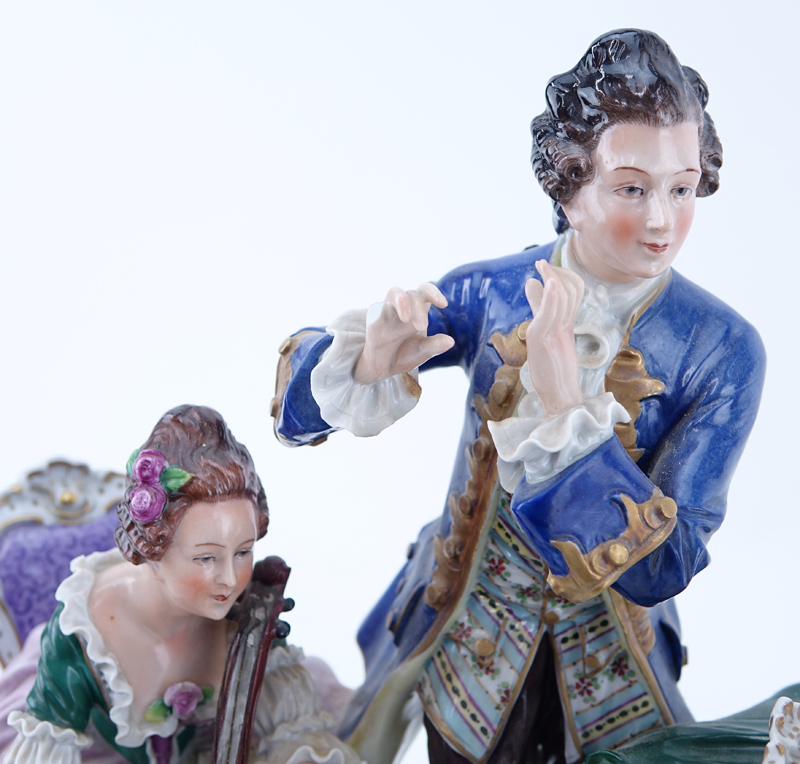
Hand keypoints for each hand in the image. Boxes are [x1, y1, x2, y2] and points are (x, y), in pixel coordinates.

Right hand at [354, 283, 454, 383]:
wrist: (383, 369)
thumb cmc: (403, 355)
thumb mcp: (422, 352)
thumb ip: (434, 346)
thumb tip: (450, 342)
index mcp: (417, 311)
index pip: (424, 291)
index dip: (433, 292)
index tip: (444, 304)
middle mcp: (402, 308)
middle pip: (412, 294)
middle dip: (419, 308)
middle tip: (422, 327)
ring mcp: (387, 312)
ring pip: (394, 293)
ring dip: (403, 302)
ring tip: (407, 319)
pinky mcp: (374, 321)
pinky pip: (378, 310)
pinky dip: (386, 313)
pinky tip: (393, 323)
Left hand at [524, 261, 583, 415]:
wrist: (561, 401)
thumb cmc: (551, 374)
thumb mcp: (542, 336)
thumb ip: (539, 311)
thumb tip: (532, 284)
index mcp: (566, 328)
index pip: (573, 293)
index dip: (562, 277)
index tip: (546, 269)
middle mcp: (565, 327)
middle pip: (570, 290)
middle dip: (556, 273)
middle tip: (541, 264)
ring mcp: (558, 333)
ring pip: (562, 298)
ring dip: (551, 277)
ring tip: (539, 265)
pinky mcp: (547, 341)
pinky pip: (551, 314)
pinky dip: (549, 295)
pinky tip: (545, 282)